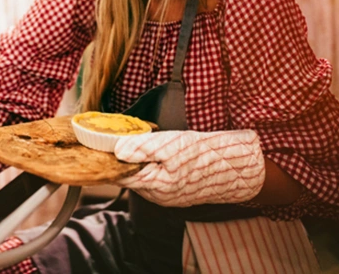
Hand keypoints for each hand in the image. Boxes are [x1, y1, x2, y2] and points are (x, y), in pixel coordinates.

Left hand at [114, 130, 264, 206]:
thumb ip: (142, 148)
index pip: (119, 175)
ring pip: (141, 179)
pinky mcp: (176, 195)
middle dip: (122, 160)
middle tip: (121, 139)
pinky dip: (151, 168)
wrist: (239, 168)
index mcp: (155, 186)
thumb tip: (117, 151)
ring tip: (142, 145)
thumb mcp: (172, 144)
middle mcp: (158, 197)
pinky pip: (155, 181)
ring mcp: (168, 198)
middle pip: (129, 178)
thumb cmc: (206, 153)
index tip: (99, 145)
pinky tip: (157, 156)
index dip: (108, 160)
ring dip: (137, 164)